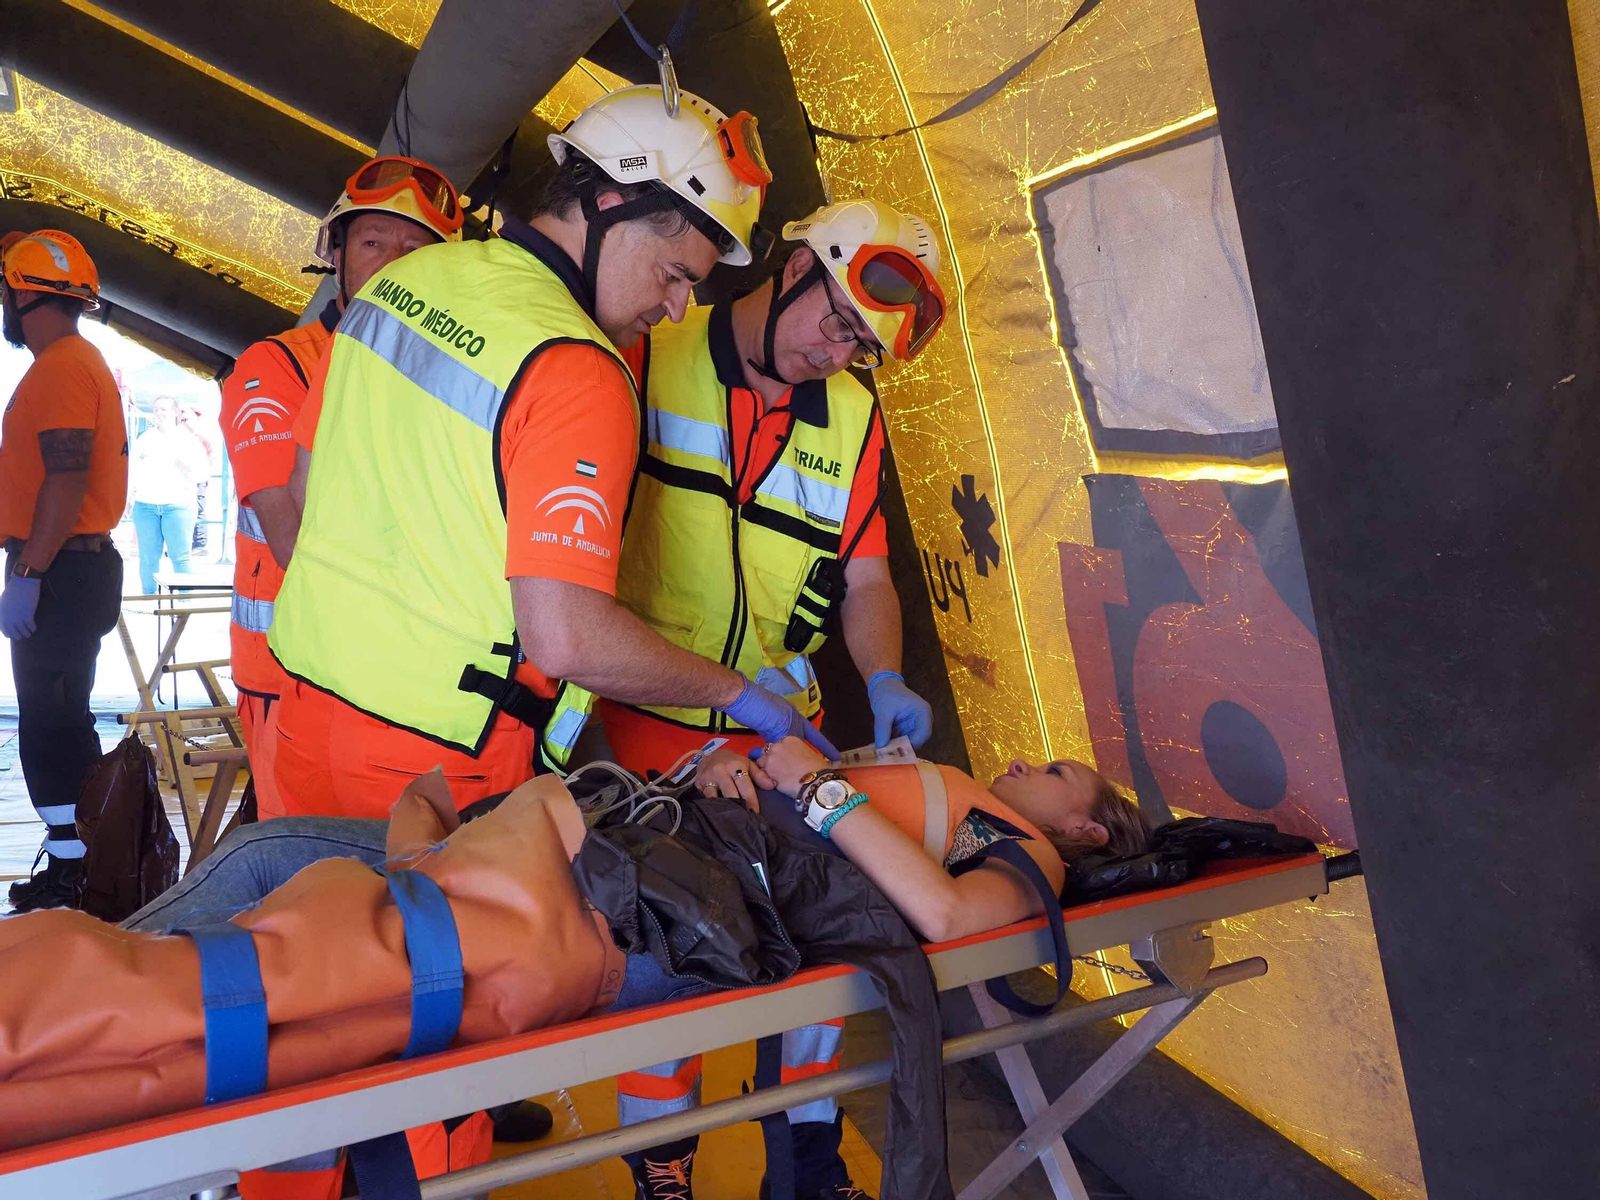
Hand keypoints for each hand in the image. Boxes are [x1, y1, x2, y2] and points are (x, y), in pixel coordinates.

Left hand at [0, 575, 40, 639]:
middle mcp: (9, 616)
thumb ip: (4, 610)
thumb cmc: (13, 590)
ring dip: (26, 633)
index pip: (3, 628)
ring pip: (22, 630)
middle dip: (17, 636)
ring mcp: (18, 616)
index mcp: (2, 613)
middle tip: (22, 637)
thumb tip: (6, 617)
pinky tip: (34, 628)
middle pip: (13, 631)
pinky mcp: (28, 614)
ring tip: (29, 634)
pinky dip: (32, 628)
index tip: (11, 636)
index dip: (8, 633)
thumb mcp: (4, 601)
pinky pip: (30, 625)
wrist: (23, 582)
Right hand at [693, 748, 773, 812]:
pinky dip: (712, 807)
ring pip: (716, 797)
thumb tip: (772, 785)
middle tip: (745, 820)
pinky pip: (705, 799)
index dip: (750, 800)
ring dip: (724, 809)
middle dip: (738, 807)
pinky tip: (717, 815)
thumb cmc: (733, 762)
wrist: (710, 755)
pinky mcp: (698, 784)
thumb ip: (760, 775)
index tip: (755, 813)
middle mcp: (721, 771)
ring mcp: (708, 778)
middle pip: (730, 793)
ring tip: (731, 820)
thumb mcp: (747, 764)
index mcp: (736, 765)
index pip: (745, 785)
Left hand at [719, 678, 840, 760]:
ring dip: (790, 752)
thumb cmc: (758, 708)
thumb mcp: (777, 725)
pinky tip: (777, 758)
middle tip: (815, 765)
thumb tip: (793, 753)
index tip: (836, 757)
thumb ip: (787, 739)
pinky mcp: (763, 724)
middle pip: (800, 738)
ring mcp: (775, 720)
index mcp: (794, 717)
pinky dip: (777, 749)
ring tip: (797, 766)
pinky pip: (775, 740)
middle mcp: (787, 719)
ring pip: (787, 741)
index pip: (815, 736)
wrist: (738, 697)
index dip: (825, 747)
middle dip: (807, 751)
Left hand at [753, 736, 829, 797]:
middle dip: (770, 760)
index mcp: (789, 739)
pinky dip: (765, 779)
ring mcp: (770, 758)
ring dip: (766, 769)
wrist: (816, 781)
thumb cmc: (818, 769)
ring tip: (776, 777)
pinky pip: (760, 775)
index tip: (783, 761)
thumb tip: (798, 758)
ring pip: (761, 762)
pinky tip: (775, 783)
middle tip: (779, 769)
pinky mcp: (767, 772)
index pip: (777, 745)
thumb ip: (798, 752)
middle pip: (766, 752)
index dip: (779, 754)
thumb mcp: (809, 753)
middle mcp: (777, 746)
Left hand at [867, 671, 932, 747]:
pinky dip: (891, 745)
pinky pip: (900, 741)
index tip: (897, 752)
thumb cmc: (887, 692)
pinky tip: (881, 749)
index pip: (924, 733)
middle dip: (902, 749)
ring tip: (882, 754)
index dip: (912, 744)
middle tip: (888, 756)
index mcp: (922, 712)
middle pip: (917, 741)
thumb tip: (881, 747)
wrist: (882, 684)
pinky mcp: (905, 729)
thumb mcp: (883, 710)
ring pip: (908, 743)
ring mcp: (913, 726)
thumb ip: (882, 728)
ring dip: (896, 749)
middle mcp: (921, 721)